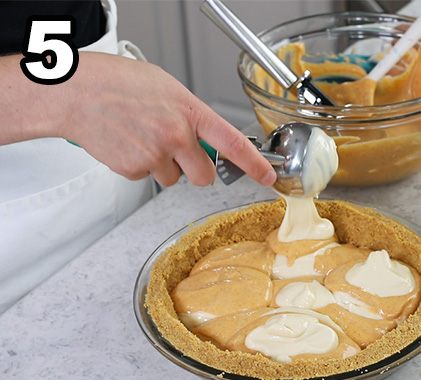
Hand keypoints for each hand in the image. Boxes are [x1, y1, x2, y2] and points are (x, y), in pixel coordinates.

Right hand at [1, 52, 274, 186]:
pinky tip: (126, 143)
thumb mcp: (167, 87)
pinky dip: (137, 165)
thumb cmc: (117, 83)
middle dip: (196, 171)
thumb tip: (205, 133)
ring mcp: (155, 154)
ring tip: (141, 139)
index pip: (233, 144)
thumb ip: (190, 113)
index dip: (255, 164)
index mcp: (190, 112)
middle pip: (204, 175)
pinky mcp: (133, 168)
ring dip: (162, 165)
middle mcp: (176, 136)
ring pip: (172, 178)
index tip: (268, 176)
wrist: (75, 92)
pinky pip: (145, 176)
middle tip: (179, 154)